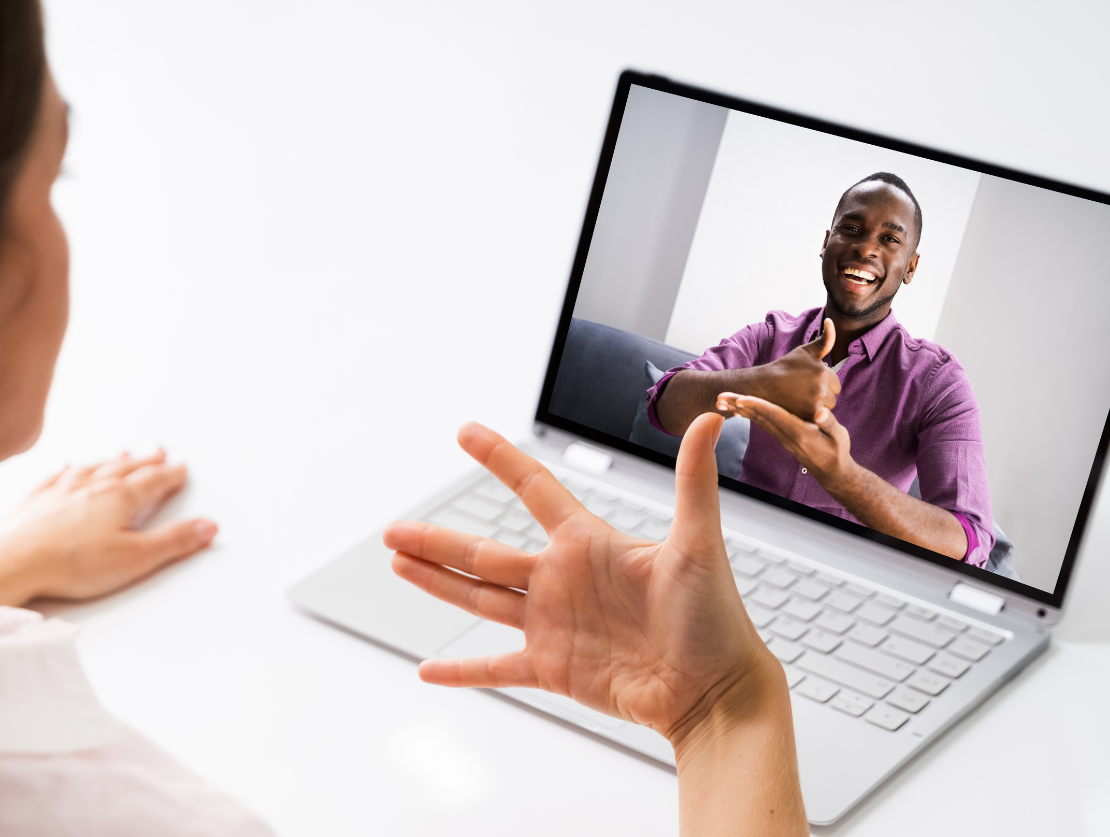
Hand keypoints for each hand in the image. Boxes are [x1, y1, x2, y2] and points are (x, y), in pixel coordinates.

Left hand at [0, 449, 215, 642]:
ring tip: (122, 453)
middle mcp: (91, 486)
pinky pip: (55, 477)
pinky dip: (66, 470)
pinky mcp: (35, 501)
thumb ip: (174, 541)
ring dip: (111, 460)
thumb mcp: (137, 558)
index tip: (181, 469)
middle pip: (126, 468)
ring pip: (93, 468)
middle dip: (146, 460)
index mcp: (120, 498)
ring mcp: (61, 491)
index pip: (154, 480)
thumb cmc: (72, 562)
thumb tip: (206, 527)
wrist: (15, 562)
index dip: (171, 475)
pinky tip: (67, 466)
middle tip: (159, 451)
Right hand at [383, 415, 779, 747]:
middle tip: (392, 528)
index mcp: (588, 543)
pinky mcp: (553, 669)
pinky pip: (496, 667)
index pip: (534, 488)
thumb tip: (708, 418)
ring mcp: (553, 625)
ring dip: (437, 582)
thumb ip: (694, 481)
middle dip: (436, 539)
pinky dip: (462, 669)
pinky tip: (428, 670)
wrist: (716, 691)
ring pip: (479, 598)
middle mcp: (562, 579)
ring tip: (397, 564)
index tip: (466, 431)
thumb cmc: (717, 617)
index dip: (499, 459)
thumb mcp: (699, 544)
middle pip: (484, 552)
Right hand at [719, 319, 838, 420]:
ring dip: (817, 407)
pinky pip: (818, 420)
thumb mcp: (804, 352)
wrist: (761, 387)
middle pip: (833, 398)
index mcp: (823, 372)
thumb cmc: (784, 368)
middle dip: (821, 396)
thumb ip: (824, 340)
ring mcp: (814, 405)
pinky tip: (798, 409)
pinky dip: (811, 417)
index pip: (835, 384)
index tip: (806, 382)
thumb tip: (831, 321)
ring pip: (826, 409)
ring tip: (799, 400)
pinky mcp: (806, 418)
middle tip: (801, 391)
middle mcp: (821, 389)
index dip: (822, 384)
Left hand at [721, 393, 852, 490]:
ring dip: (739, 409)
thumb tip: (820, 413)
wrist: (832, 472)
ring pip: (757, 420)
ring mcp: (782, 436)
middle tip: (720, 396)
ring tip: (722, 400)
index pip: (775, 416)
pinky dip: (748, 414)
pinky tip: (737, 408)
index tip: (742, 398)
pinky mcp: (781, 436)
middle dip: (739, 406)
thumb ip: (829, 424)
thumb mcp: (839, 436)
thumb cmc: (837, 452)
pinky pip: (761, 422)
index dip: (758, 406)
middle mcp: (786, 435)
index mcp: (799, 432)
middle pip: (759, 417)